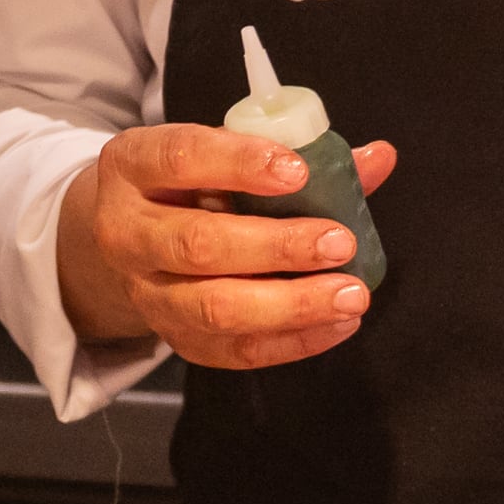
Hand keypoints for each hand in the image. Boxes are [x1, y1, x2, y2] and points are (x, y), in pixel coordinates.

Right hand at [53, 126, 396, 368]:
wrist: (127, 236)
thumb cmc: (187, 184)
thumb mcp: (222, 152)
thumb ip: (295, 152)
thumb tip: (376, 158)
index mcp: (135, 165)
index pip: (180, 158)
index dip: (238, 163)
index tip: (298, 171)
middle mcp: (127, 231)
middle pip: (197, 244)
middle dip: (276, 247)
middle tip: (339, 243)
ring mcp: (146, 291)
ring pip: (212, 308)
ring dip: (290, 304)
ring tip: (349, 294)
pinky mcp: (173, 337)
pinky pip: (231, 351)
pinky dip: (291, 341)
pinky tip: (336, 324)